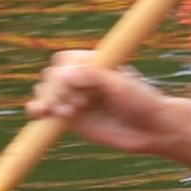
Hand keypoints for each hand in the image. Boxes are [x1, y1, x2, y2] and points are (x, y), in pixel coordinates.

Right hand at [25, 52, 175, 146]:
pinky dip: (38, 111)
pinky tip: (37, 114)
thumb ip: (94, 77)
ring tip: (64, 112)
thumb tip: (64, 74)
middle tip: (75, 106)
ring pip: (46, 92)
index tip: (73, 86)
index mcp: (94, 62)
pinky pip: (48, 112)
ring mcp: (75, 98)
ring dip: (47, 101)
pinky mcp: (72, 119)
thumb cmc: (142, 101)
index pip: (65, 61)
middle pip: (52, 76)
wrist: (154, 130)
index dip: (63, 73)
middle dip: (55, 90)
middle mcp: (82, 79)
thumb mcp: (121, 85)